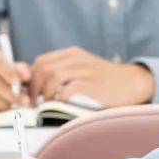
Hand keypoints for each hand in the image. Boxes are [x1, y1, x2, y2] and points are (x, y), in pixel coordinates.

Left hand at [29, 47, 154, 106]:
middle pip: (43, 68)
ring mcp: (85, 70)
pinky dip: (60, 96)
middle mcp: (77, 58)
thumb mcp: (82, 69)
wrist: (132, 82)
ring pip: (53, 75)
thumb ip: (63, 73)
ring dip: (44, 92)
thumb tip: (38, 86)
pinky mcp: (93, 84)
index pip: (41, 61)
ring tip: (45, 103)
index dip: (30, 77)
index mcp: (72, 54)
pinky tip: (60, 103)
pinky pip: (70, 87)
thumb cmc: (105, 80)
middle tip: (33, 102)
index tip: (27, 92)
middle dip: (33, 87)